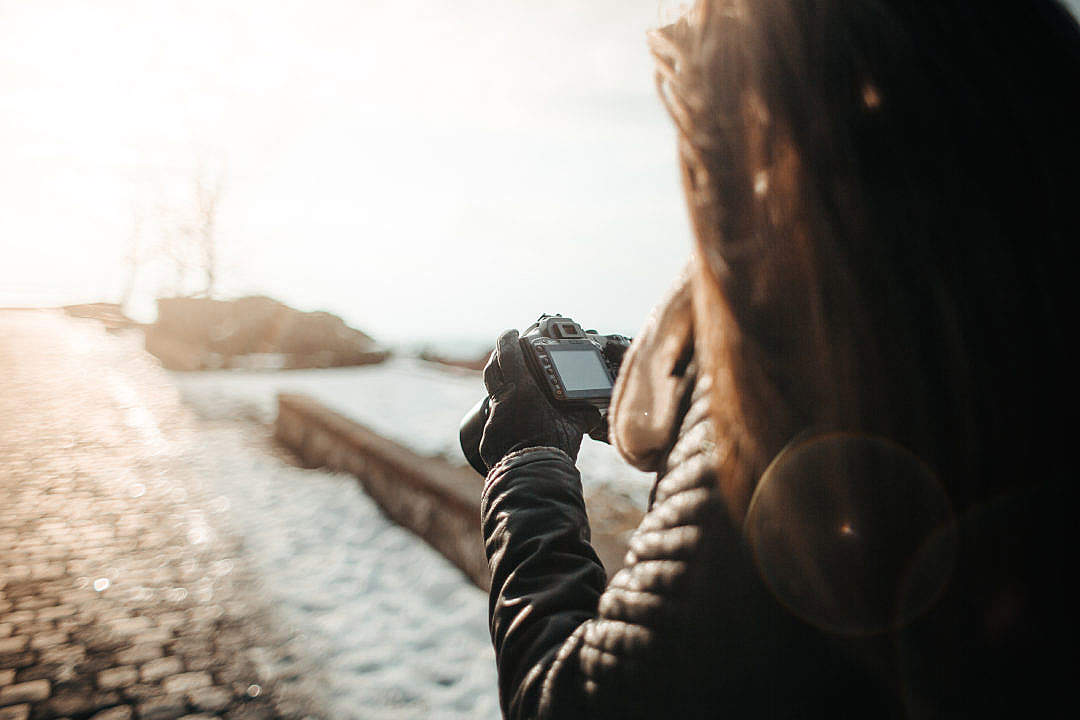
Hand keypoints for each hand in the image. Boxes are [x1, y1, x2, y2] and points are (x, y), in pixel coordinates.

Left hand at [479, 330, 600, 469]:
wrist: (534, 478)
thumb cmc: (555, 448)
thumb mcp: (574, 426)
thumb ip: (582, 413)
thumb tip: (595, 410)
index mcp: (522, 391)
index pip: (509, 355)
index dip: (508, 340)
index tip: (511, 333)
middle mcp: (503, 402)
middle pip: (492, 370)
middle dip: (498, 357)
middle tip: (506, 351)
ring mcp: (493, 421)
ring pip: (493, 397)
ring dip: (502, 389)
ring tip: (514, 389)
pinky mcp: (488, 439)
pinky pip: (495, 422)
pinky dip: (504, 418)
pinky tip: (514, 424)